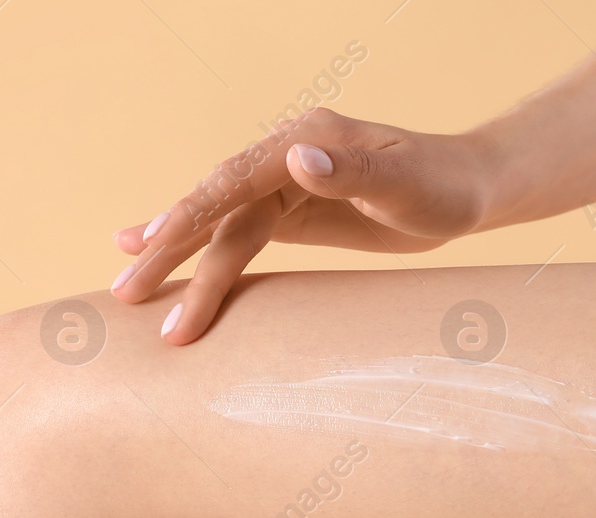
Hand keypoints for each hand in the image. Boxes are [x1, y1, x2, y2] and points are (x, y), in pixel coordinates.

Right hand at [110, 107, 496, 343]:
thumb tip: (297, 157)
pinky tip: (156, 250)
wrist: (470, 188)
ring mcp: (284, 183)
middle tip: (125, 296)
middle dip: (167, 250)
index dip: (187, 222)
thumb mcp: (407, 183)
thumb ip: (353, 170)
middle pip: (213, 206)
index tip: (152, 257)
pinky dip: (198, 247)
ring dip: (173, 255)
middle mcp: (284, 157)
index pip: (230, 185)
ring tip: (127, 285)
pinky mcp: (291, 210)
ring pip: (219, 224)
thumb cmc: (446, 187)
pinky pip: (235, 232)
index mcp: (302, 143)